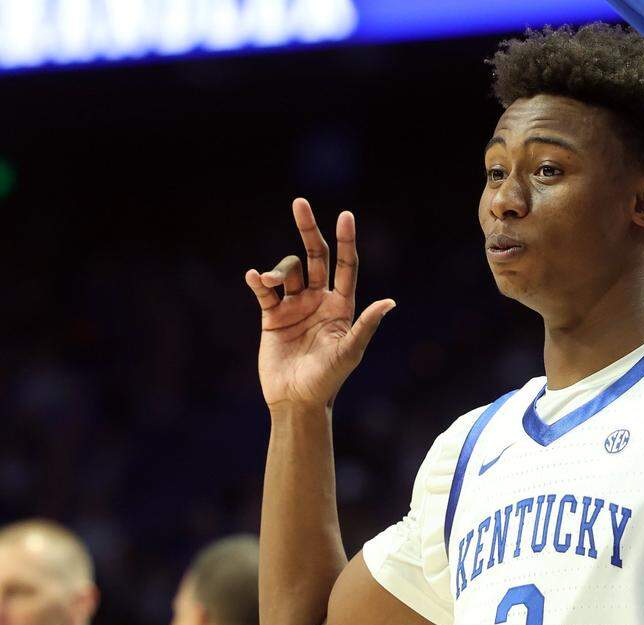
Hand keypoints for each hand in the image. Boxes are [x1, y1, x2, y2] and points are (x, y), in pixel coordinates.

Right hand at [245, 198, 394, 408]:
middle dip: (308, 230)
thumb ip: (365, 325)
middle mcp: (319, 300)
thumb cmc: (327, 380)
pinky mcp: (272, 316)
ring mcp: (295, 306)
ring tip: (268, 280)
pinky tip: (253, 277)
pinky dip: (258, 281)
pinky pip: (264, 291)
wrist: (295, 400)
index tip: (345, 215)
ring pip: (288, 272)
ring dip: (278, 270)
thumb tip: (390, 302)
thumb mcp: (349, 352)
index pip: (346, 266)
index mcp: (341, 306)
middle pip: (315, 257)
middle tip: (300, 203)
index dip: (345, 240)